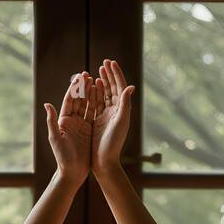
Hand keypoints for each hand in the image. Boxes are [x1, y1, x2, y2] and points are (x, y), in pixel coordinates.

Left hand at [44, 72, 94, 186]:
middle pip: (78, 100)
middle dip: (83, 88)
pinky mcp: (89, 131)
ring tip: (96, 81)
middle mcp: (72, 121)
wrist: (73, 173)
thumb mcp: (55, 138)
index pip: (69, 100)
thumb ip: (51, 121)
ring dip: (91, 94)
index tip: (79, 77)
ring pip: (87, 106)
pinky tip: (102, 95)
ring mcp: (81, 126)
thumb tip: (47, 104)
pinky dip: (97, 105)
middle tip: (88, 75)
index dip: (74, 89)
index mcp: (63, 121)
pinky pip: (94, 115)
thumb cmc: (62, 157)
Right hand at [91, 58, 134, 178]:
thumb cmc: (113, 143)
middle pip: (113, 88)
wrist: (104, 161)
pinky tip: (93, 86)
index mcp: (122, 110)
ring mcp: (108, 116)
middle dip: (109, 75)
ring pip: (105, 94)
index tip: (111, 62)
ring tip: (98, 71)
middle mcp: (116, 111)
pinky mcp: (99, 121)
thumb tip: (130, 86)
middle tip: (104, 62)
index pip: (120, 87)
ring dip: (102, 82)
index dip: (116, 74)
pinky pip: (97, 103)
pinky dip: (96, 93)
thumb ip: (125, 104)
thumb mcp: (120, 122)